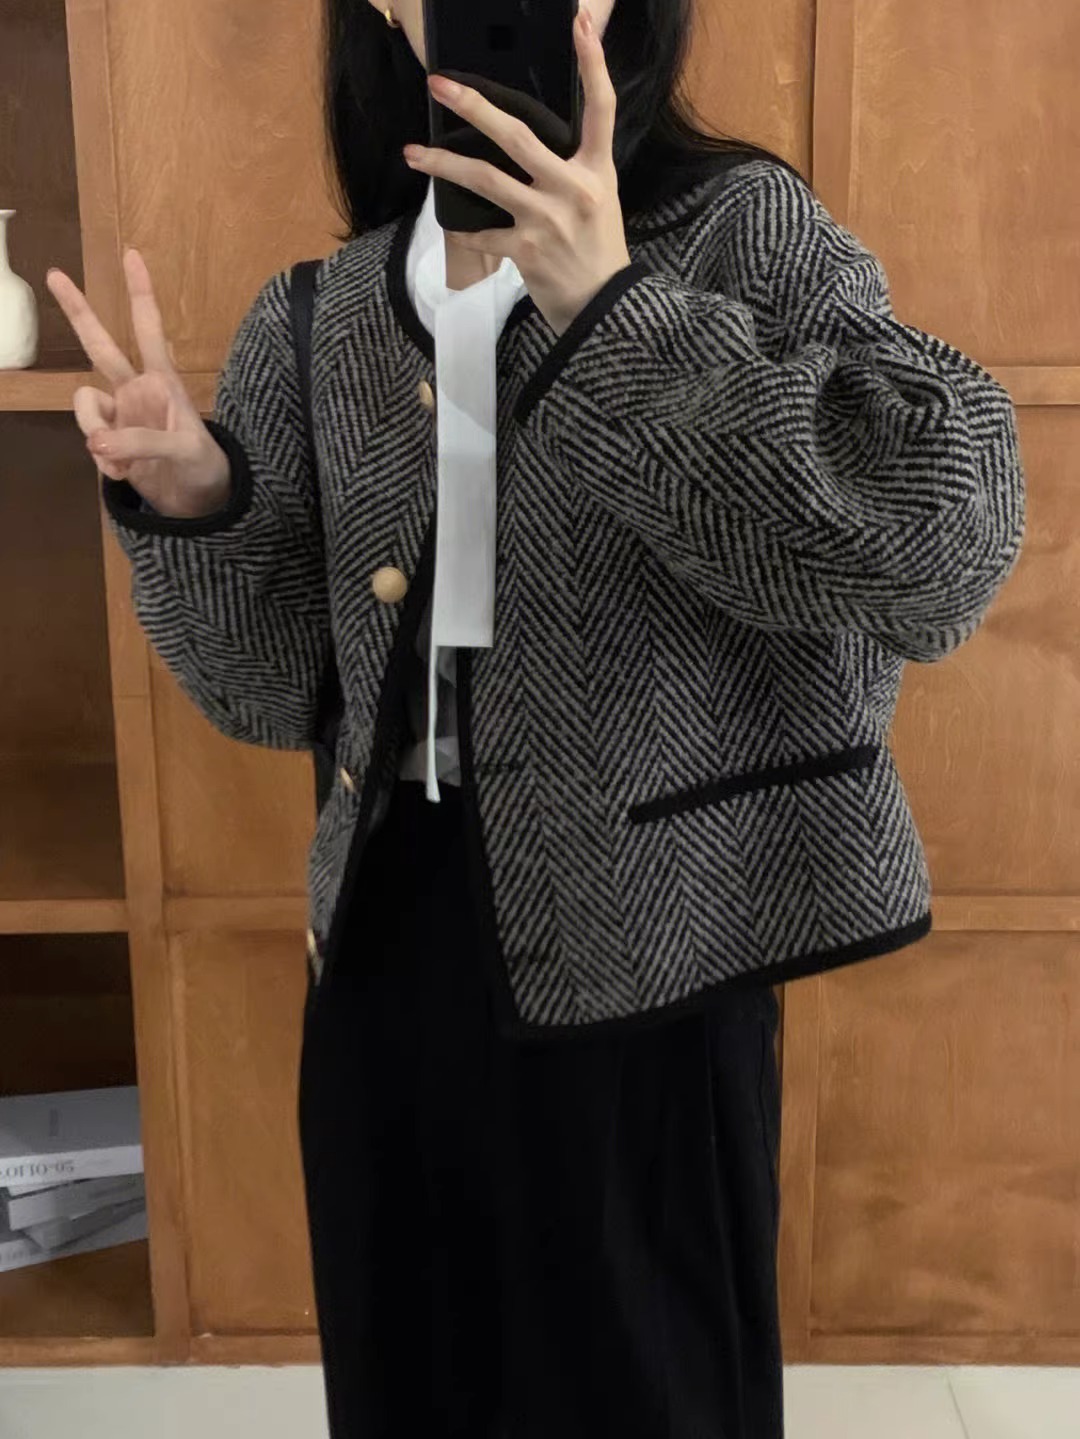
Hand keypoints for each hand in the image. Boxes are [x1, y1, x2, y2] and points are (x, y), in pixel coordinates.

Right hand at [45, 250, 231, 517]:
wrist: (199, 504)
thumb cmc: (204, 467)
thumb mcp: (184, 451)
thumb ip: (142, 442)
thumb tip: (96, 442)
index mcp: (163, 381)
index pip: (149, 329)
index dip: (141, 294)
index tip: (132, 255)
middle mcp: (136, 390)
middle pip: (100, 345)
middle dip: (78, 311)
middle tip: (53, 273)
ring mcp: (119, 415)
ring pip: (84, 405)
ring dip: (94, 432)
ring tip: (118, 461)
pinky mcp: (108, 442)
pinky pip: (89, 441)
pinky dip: (102, 461)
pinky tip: (122, 475)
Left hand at [404, 4, 631, 336]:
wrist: (603, 309)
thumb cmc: (598, 252)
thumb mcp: (600, 200)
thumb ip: (573, 168)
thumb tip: (532, 141)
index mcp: (598, 171)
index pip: (601, 109)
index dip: (592, 65)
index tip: (578, 24)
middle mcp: (573, 188)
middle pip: (517, 136)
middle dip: (474, 107)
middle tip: (439, 86)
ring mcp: (547, 219)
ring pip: (486, 179)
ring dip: (443, 164)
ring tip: (413, 152)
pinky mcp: (525, 250)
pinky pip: (483, 233)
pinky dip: (466, 231)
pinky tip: (453, 225)